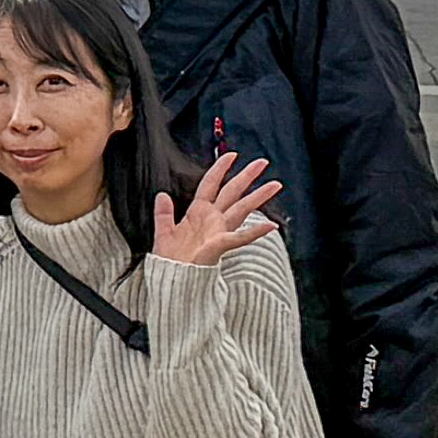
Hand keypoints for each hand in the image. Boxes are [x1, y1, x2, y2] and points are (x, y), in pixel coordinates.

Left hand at [154, 148, 284, 270]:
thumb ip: (164, 213)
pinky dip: (255, 231)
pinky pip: (240, 237)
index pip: (211, 184)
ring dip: (258, 197)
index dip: (220, 168)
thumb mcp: (164, 232)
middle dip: (247, 176)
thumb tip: (162, 194)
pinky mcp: (220, 246)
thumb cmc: (170, 262)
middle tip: (263, 162)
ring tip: (275, 185)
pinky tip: (270, 226)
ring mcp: (218, 232)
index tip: (231, 155)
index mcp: (198, 214)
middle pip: (232, 192)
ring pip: (241, 209)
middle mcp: (212, 220)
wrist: (171, 282)